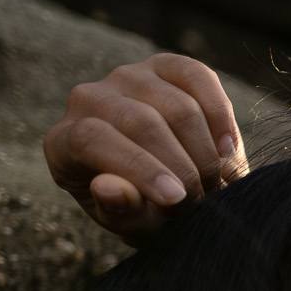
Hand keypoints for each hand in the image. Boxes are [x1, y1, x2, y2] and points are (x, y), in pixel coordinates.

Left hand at [41, 53, 248, 247]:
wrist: (173, 189)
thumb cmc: (144, 211)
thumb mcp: (132, 224)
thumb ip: (121, 211)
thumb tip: (108, 187)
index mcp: (64, 141)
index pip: (91, 139)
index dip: (136, 167)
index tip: (177, 199)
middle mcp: (88, 99)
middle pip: (139, 121)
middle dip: (181, 166)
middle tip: (204, 201)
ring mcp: (128, 77)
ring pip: (177, 106)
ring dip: (205, 152)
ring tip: (214, 184)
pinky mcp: (165, 66)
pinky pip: (199, 77)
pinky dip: (220, 116)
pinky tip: (226, 150)